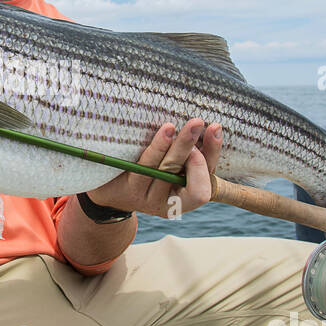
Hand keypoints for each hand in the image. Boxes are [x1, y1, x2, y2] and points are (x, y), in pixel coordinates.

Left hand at [86, 118, 222, 217]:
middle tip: (197, 122)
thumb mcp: (175, 167)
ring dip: (173, 147)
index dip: (208, 162)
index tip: (211, 132)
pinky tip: (164, 132)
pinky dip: (157, 148)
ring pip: (165, 170)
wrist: (110, 192)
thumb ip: (194, 153)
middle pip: (184, 174)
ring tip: (174, 126)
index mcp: (184, 201)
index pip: (204, 188)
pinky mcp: (127, 189)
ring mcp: (146, 198)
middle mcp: (167, 204)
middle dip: (190, 145)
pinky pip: (144, 167)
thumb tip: (215, 128)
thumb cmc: (150, 173)